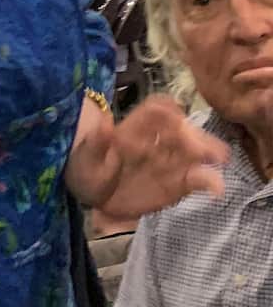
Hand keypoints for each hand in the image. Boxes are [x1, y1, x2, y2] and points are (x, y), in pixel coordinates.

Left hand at [66, 94, 227, 220]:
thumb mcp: (85, 157)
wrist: (91, 196)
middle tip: (204, 148)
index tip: (176, 120)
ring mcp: (169, 162)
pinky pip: (196, 179)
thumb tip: (104, 123)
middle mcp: (156, 141)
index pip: (157, 110)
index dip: (168, 111)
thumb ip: (95, 142)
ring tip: (220, 160)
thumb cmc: (86, 169)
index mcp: (134, 128)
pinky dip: (209, 181)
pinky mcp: (177, 184)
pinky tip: (217, 188)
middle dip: (194, 134)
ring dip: (209, 153)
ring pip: (194, 152)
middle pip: (181, 129)